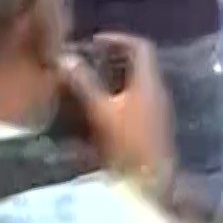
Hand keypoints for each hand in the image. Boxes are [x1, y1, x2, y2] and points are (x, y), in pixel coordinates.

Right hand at [59, 33, 173, 189]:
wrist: (152, 184)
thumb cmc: (128, 144)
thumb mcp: (101, 112)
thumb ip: (83, 84)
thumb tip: (64, 58)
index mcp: (149, 82)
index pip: (140, 46)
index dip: (118, 38)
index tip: (94, 41)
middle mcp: (157, 92)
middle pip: (139, 64)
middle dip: (113, 59)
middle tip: (88, 61)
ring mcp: (158, 111)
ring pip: (137, 84)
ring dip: (114, 79)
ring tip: (89, 83)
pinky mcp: (154, 127)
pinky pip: (137, 101)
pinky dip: (118, 97)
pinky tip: (99, 110)